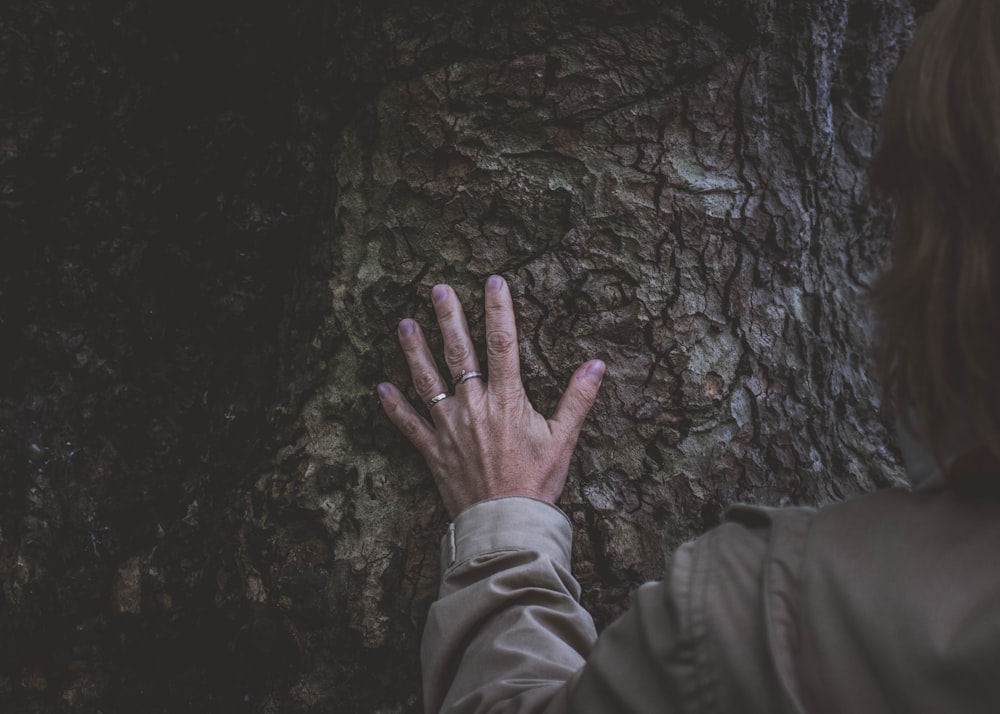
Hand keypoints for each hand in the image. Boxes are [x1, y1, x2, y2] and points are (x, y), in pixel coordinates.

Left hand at [378, 275, 604, 518]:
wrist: (506, 523)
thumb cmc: (537, 483)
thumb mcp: (564, 439)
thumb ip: (578, 399)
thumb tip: (597, 364)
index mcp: (507, 400)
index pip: (504, 344)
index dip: (498, 310)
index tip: (493, 282)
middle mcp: (474, 407)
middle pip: (459, 353)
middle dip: (448, 318)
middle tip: (438, 289)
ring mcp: (450, 427)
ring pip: (428, 381)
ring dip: (415, 351)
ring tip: (404, 324)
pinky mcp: (434, 450)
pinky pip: (409, 424)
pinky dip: (394, 406)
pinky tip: (381, 387)